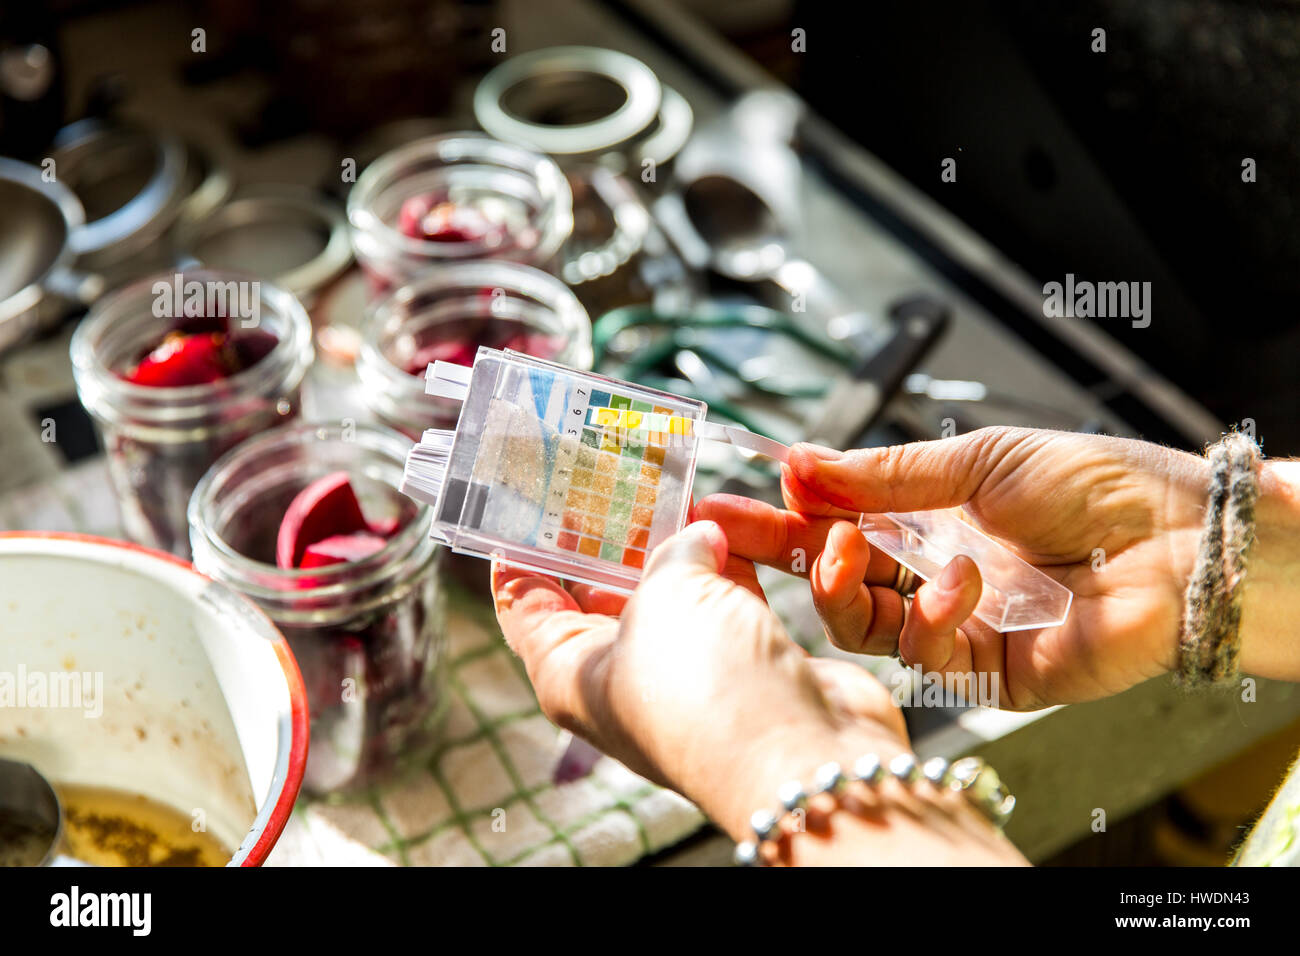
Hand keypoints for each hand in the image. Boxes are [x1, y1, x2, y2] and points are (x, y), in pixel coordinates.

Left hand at [491, 520, 912, 841]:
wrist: (801, 753)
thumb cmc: (704, 687)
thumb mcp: (662, 599)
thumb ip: (669, 554)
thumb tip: (697, 534)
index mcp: (571, 675)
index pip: (525, 606)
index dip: (520, 552)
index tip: (526, 498)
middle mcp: (622, 676)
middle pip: (598, 591)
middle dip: (606, 532)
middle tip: (607, 472)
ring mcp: (687, 671)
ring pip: (669, 591)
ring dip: (673, 541)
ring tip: (671, 483)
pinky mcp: (745, 663)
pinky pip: (726, 600)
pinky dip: (728, 562)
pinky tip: (729, 520)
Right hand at [697, 427, 1221, 709]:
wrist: (1181, 539)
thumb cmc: (1095, 484)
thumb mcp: (976, 460)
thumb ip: (883, 475)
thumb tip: (798, 462)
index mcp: (928, 520)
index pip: (830, 525)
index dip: (775, 521)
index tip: (718, 509)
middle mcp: (932, 574)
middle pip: (832, 582)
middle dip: (787, 558)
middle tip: (753, 532)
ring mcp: (957, 625)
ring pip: (863, 628)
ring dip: (848, 589)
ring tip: (859, 550)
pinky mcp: (988, 672)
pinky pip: (926, 658)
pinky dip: (929, 619)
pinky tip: (958, 583)